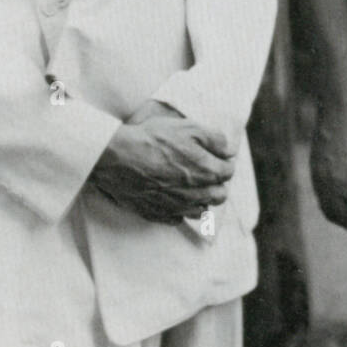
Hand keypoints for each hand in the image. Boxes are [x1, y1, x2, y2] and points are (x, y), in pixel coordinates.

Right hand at [90, 103, 234, 223]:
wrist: (118, 157)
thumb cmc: (153, 140)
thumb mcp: (189, 128)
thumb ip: (215, 138)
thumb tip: (228, 150)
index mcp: (206, 172)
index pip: (228, 172)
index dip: (224, 162)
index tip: (217, 157)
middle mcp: (195, 194)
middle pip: (219, 196)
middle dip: (217, 184)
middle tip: (207, 172)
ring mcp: (176, 207)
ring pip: (200, 211)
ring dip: (201, 199)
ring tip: (192, 187)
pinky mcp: (157, 214)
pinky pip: (177, 218)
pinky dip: (179, 210)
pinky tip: (172, 197)